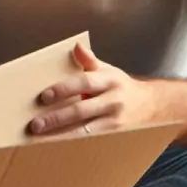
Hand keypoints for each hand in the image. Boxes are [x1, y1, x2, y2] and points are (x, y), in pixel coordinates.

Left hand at [28, 43, 157, 137]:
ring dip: (60, 132)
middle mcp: (113, 99)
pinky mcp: (113, 131)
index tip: (44, 96)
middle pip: (81, 109)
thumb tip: (76, 46)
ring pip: (83, 128)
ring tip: (40, 135)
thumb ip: (89, 60)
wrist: (150, 104)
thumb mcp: (107, 69)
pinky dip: (69, 138)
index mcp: (109, 79)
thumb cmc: (120, 85)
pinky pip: (88, 136)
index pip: (84, 83)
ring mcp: (113, 118)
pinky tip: (54, 139)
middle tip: (36, 123)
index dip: (64, 89)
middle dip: (57, 117)